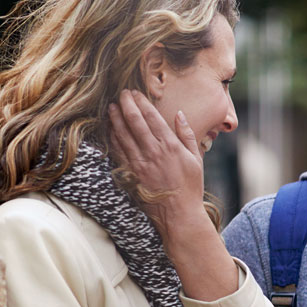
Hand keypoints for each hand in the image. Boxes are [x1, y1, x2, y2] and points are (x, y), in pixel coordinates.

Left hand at [108, 89, 204, 229]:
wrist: (179, 214)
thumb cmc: (190, 187)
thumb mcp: (196, 159)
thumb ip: (187, 135)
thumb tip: (179, 114)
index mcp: (170, 146)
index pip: (152, 117)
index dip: (141, 102)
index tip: (135, 93)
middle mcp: (153, 152)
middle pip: (134, 121)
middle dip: (126, 104)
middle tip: (121, 93)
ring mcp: (140, 163)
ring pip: (122, 134)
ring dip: (115, 118)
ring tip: (111, 106)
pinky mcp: (131, 173)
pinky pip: (118, 151)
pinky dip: (112, 137)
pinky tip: (110, 129)